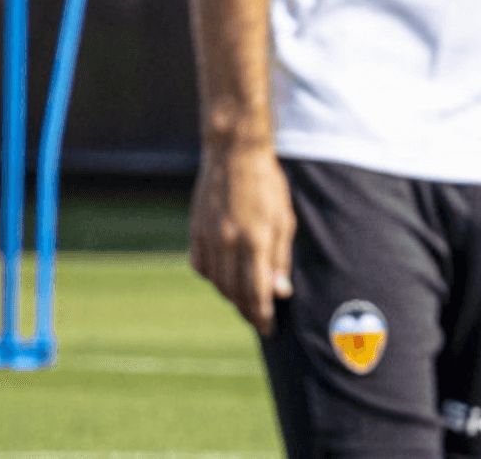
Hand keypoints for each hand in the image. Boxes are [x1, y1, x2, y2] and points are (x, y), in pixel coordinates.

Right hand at [189, 140, 294, 334]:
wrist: (234, 154)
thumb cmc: (268, 184)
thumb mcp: (285, 218)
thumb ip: (280, 257)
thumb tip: (280, 292)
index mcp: (255, 241)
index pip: (256, 292)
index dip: (262, 314)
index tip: (269, 328)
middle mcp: (228, 243)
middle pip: (234, 292)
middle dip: (248, 310)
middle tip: (259, 320)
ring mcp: (208, 238)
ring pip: (216, 281)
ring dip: (230, 296)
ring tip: (244, 303)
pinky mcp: (195, 231)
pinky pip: (201, 265)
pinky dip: (212, 277)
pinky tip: (222, 279)